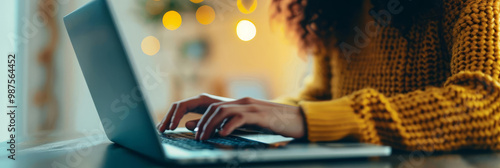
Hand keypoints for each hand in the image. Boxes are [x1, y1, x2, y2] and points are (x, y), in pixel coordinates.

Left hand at [157, 93, 305, 139]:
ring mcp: (247, 106)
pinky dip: (229, 126)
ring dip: (206, 124)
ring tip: (201, 137)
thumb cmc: (266, 123)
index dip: (178, 111)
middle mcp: (236, 101)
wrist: (295, 119)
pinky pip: (240, 118)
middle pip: (204, 103)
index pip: (197, 101)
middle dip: (186, 115)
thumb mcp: (238, 123)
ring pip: (219, 110)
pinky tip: (222, 135)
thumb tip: (188, 126)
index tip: (166, 126)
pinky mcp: (259, 115)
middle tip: (175, 131)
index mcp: (229, 103)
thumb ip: (215, 123)